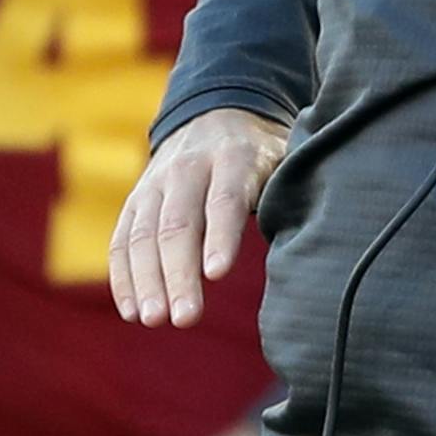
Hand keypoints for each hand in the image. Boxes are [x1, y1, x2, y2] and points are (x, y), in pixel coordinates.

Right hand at [108, 107, 286, 327]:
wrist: (217, 114)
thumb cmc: (263, 154)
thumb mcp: (286, 157)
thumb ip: (291, 193)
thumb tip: (313, 241)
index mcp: (235, 157)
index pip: (225, 200)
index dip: (221, 236)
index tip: (217, 274)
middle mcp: (188, 168)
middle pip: (178, 224)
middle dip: (179, 273)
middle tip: (184, 318)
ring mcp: (155, 183)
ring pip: (143, 235)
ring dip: (147, 282)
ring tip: (155, 321)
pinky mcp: (135, 200)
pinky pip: (122, 240)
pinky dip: (124, 277)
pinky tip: (133, 312)